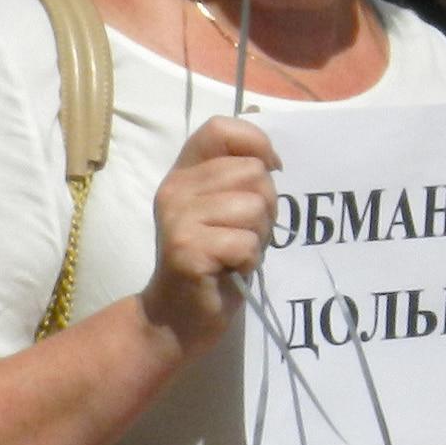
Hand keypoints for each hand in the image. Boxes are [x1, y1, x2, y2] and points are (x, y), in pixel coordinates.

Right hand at [139, 116, 279, 350]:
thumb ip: (244, 175)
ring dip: (258, 234)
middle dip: (266, 205)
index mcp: (185, 172)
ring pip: (255, 207)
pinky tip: (231, 269)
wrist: (178, 316)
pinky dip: (250, 259)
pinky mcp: (187, 249)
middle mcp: (175, 189)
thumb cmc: (216, 257)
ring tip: (235, 251)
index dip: (255, 142)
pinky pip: (247, 242)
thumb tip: (269, 136)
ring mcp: (177, 219)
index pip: (220, 128)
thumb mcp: (230, 207)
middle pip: (253, 172)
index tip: (270, 168)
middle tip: (245, 231)